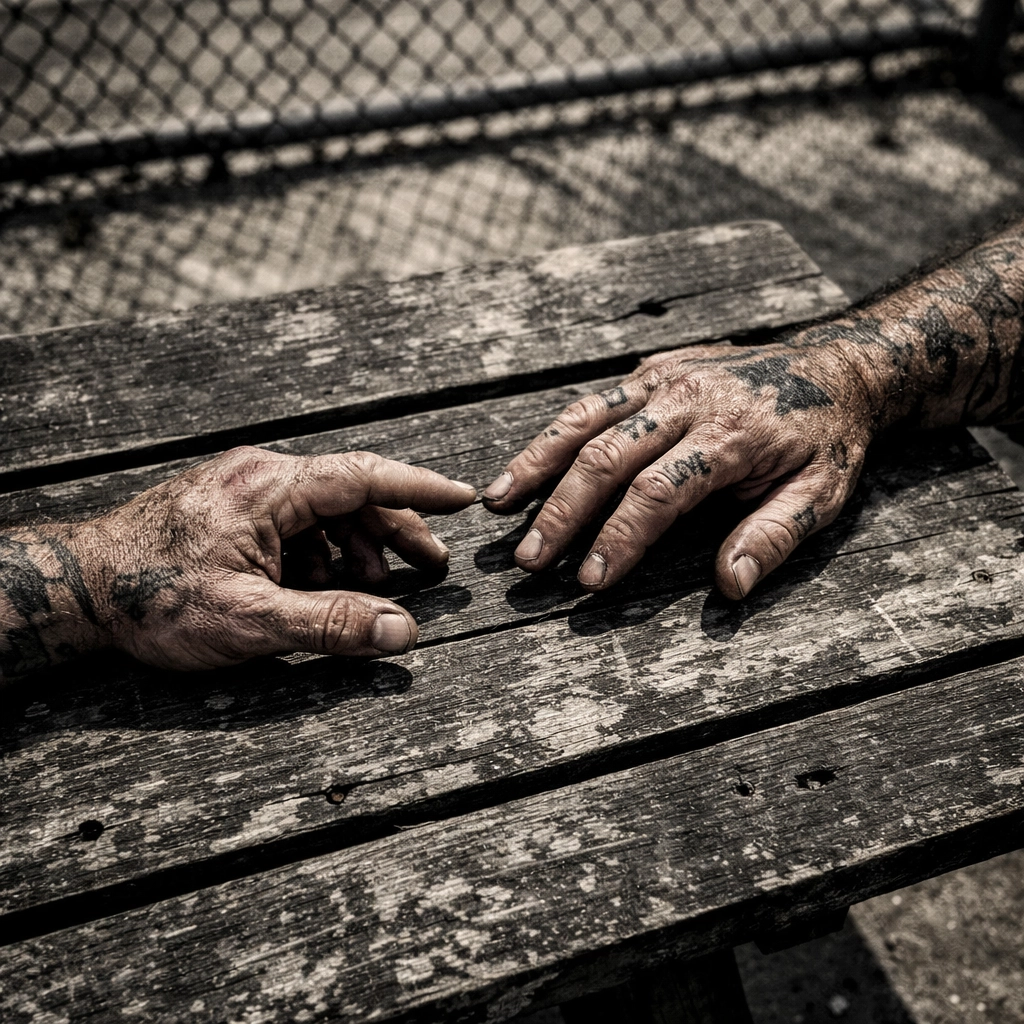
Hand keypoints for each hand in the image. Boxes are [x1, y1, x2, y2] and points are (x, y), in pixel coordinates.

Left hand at [71, 447, 475, 668]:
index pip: (365, 476)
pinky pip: (296, 523)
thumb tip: (403, 632)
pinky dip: (322, 554)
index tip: (464, 499)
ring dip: (356, 548)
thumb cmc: (153, 599)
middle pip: (351, 495)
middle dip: (394, 532)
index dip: (421, 489)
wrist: (78, 588)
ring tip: (372, 589)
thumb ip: (331, 624)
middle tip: (430, 566)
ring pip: (325, 511)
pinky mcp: (233, 508)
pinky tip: (321, 588)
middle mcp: (262, 475)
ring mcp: (245, 489)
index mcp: (271, 486)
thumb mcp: (249, 620)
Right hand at [481, 341, 873, 597]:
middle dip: (564, 513)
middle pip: (609, 458)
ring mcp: (664, 380)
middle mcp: (689, 400)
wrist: (835, 365)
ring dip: (537, 467)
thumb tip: (729, 586)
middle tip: (530, 560)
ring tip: (496, 508)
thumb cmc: (827, 440)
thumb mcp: (822, 493)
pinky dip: (549, 437)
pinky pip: (590, 404)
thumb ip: (773, 537)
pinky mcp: (649, 372)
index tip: (589, 580)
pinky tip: (519, 469)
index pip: (661, 492)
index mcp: (733, 435)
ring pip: (586, 423)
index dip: (620, 537)